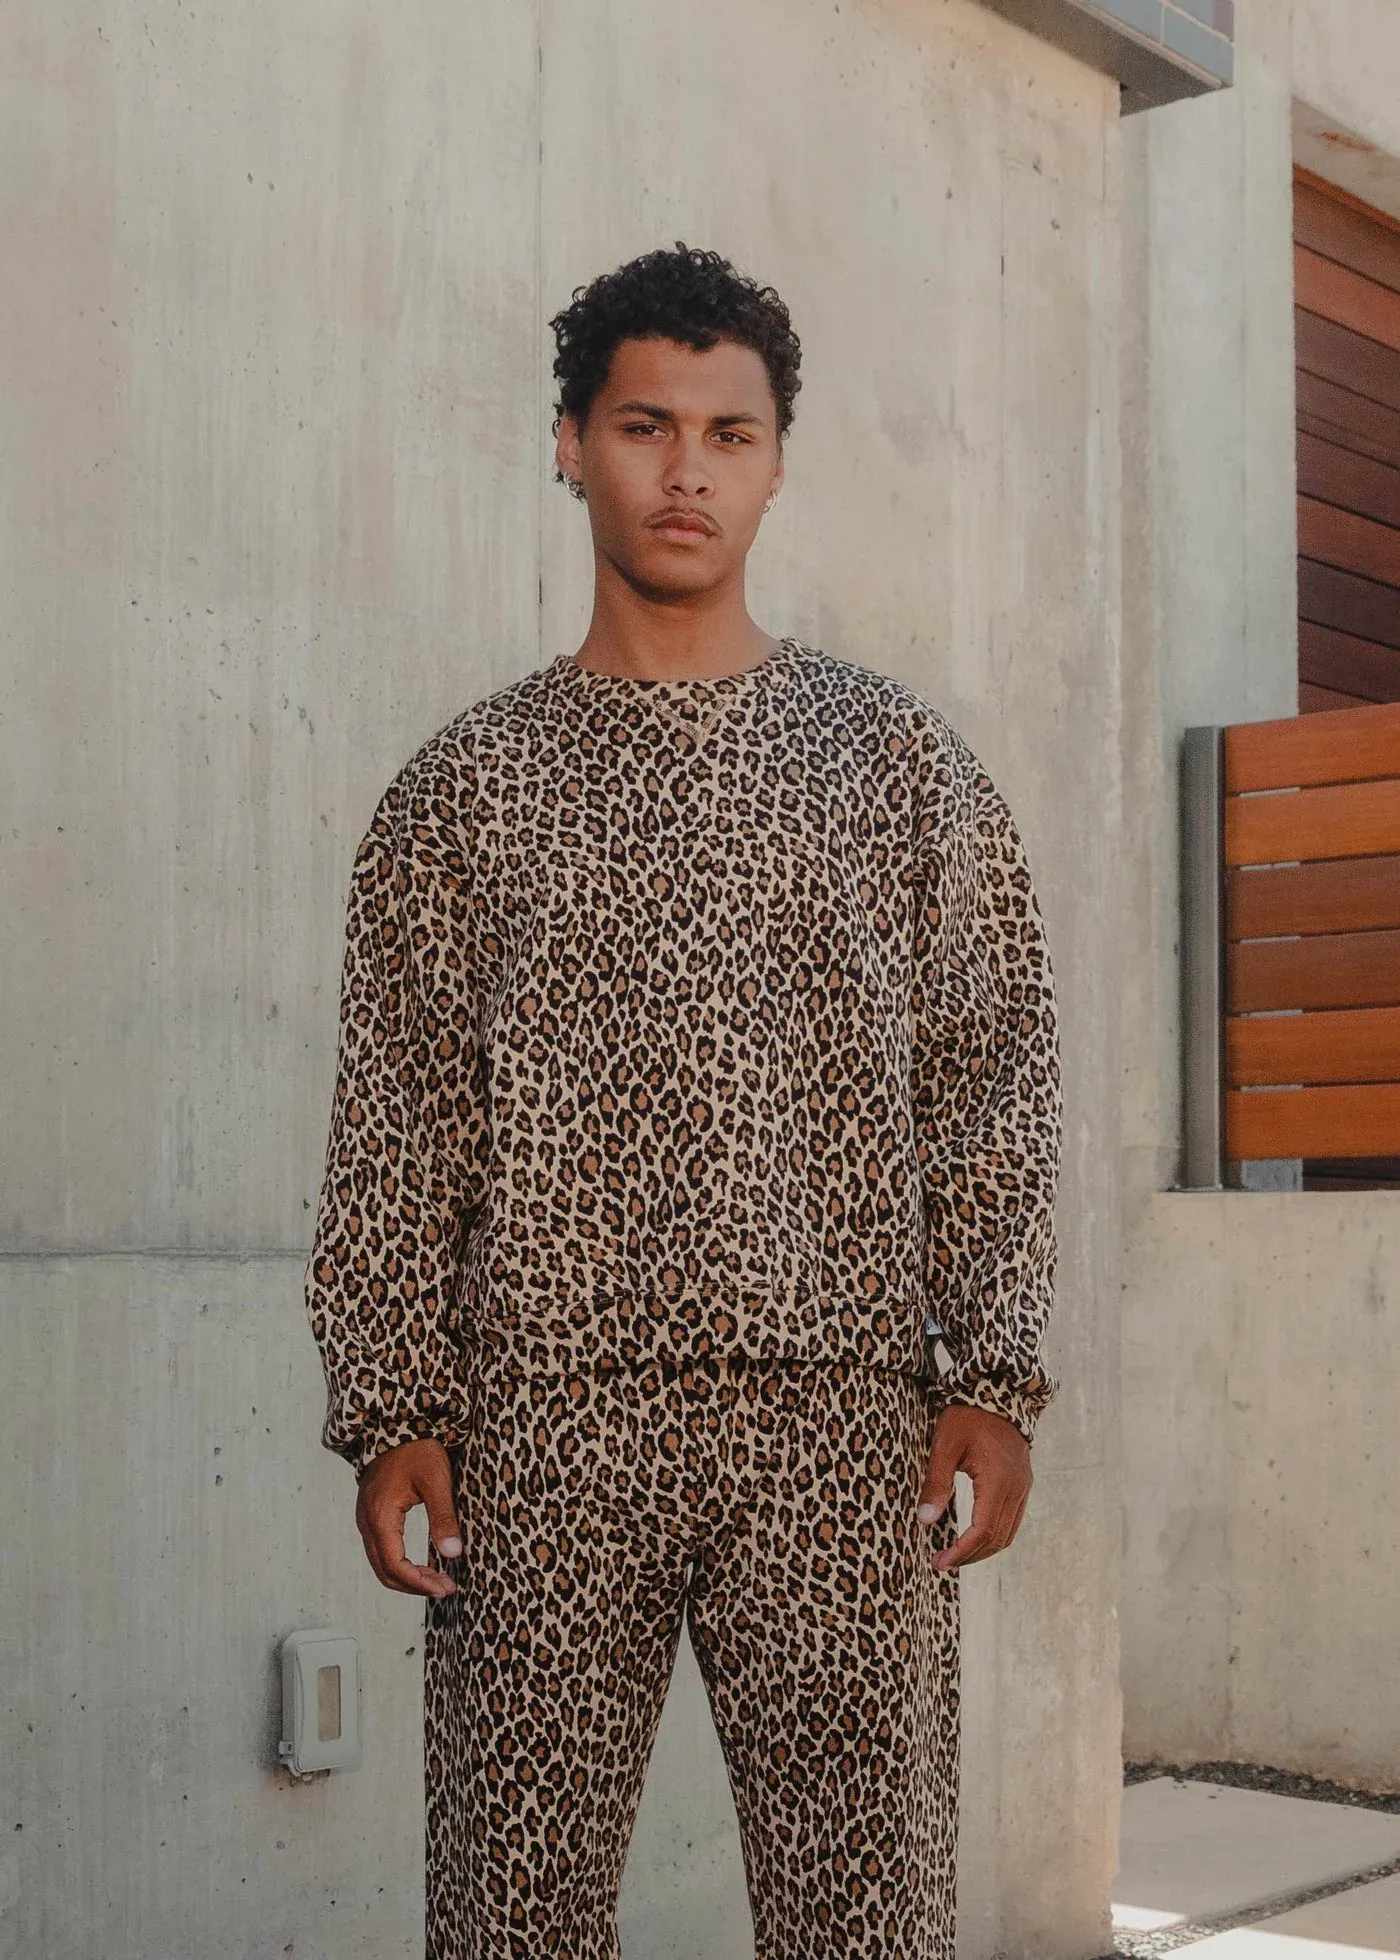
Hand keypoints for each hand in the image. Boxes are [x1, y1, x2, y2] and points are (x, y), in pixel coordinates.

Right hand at [355, 1438, 461, 1599]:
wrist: (395, 1424)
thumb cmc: (417, 1449)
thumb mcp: (436, 1481)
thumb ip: (443, 1518)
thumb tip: (453, 1554)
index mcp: (380, 1516)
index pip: (394, 1566)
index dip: (418, 1583)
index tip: (443, 1589)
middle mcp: (367, 1522)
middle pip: (384, 1571)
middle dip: (414, 1585)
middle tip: (445, 1589)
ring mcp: (365, 1519)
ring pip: (381, 1563)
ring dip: (407, 1577)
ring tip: (438, 1580)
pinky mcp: (370, 1515)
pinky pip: (381, 1550)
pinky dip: (400, 1563)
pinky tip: (423, 1564)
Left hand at [916, 1404, 1031, 1572]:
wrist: (998, 1391)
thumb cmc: (967, 1416)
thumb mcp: (944, 1446)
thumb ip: (936, 1483)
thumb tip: (924, 1521)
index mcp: (998, 1482)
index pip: (982, 1532)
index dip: (961, 1552)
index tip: (939, 1562)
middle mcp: (1016, 1488)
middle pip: (997, 1539)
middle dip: (970, 1556)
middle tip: (941, 1562)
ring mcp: (1023, 1486)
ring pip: (1007, 1533)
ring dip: (983, 1549)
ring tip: (955, 1554)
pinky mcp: (1022, 1482)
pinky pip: (1012, 1519)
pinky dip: (993, 1534)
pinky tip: (973, 1535)